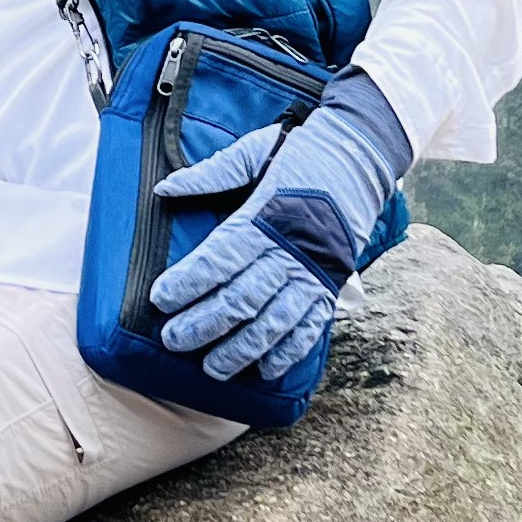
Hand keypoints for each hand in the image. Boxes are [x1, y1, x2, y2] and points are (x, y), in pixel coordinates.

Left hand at [146, 71, 409, 381]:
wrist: (361, 154)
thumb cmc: (300, 152)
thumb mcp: (252, 151)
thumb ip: (209, 173)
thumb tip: (164, 187)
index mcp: (263, 217)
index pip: (219, 259)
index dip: (188, 283)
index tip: (160, 300)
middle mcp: (288, 250)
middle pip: (241, 298)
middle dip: (204, 324)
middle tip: (173, 341)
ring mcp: (313, 271)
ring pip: (274, 322)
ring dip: (242, 349)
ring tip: (213, 368)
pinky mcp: (331, 283)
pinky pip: (311, 326)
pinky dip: (289, 350)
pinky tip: (266, 369)